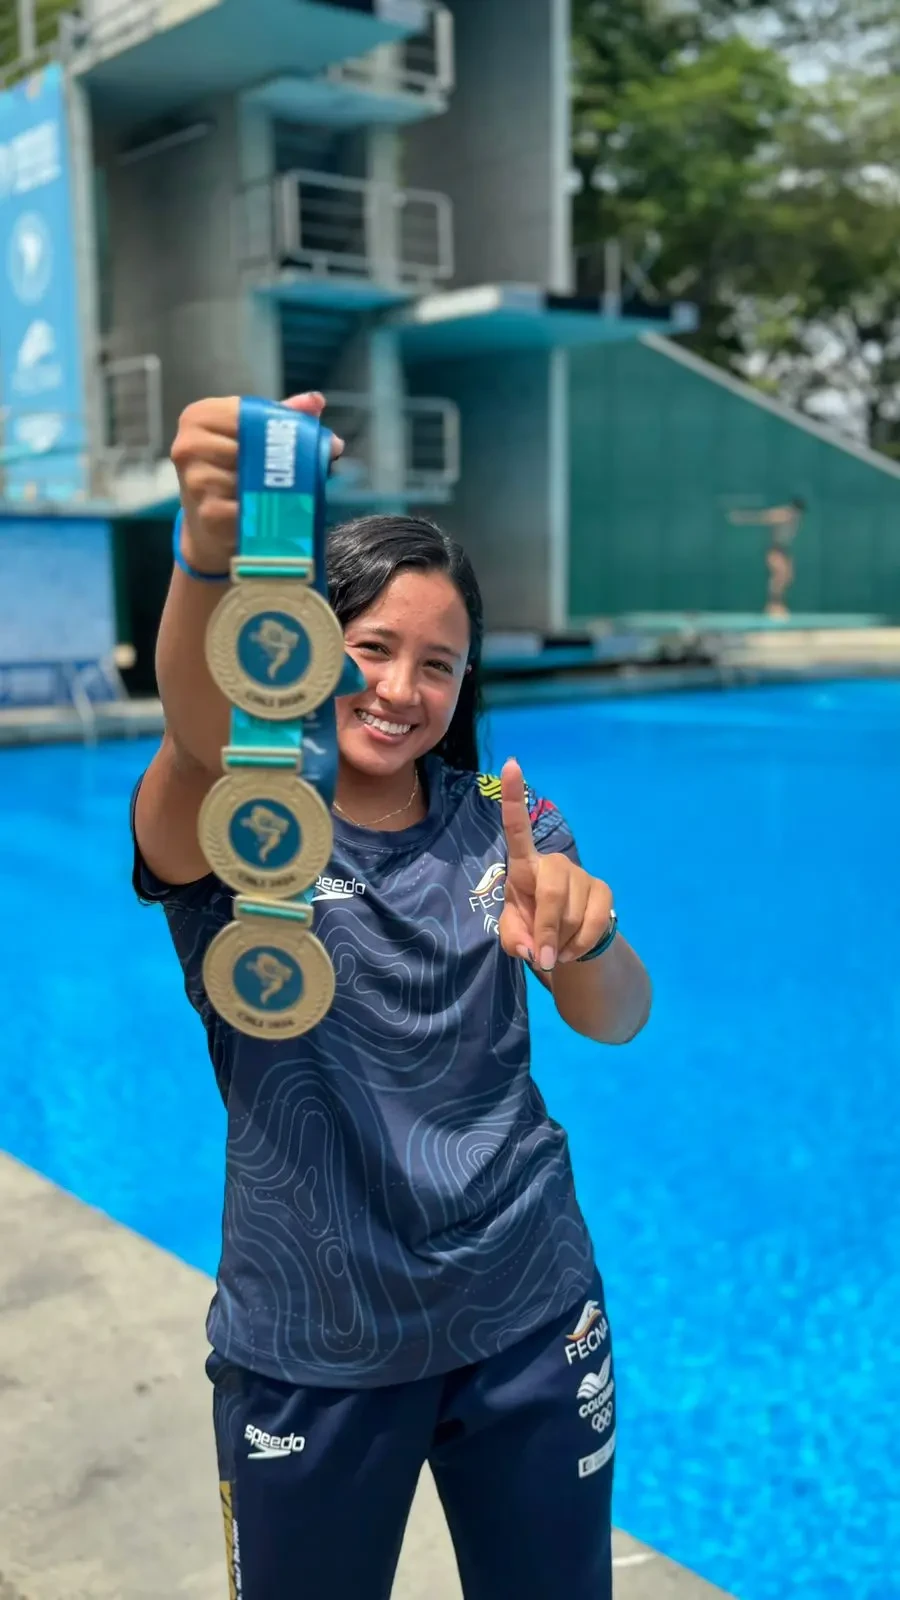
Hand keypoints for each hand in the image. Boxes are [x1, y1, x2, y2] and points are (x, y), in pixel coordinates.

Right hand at [170, 392, 343, 572]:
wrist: (209, 523)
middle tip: (306, 471)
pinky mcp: (207, 513)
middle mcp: (189, 446)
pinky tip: (272, 513)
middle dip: (282, 460)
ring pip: (254, 479)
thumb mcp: (252, 436)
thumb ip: (280, 415)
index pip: (249, 414)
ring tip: (285, 493)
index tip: (299, 442)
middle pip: (253, 447)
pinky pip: (252, 509)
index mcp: (198, 417)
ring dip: (275, 489)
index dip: (278, 429)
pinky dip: (267, 512)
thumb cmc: (233, 470)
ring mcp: (195, 480)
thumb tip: (316, 401)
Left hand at [497, 758, 613, 971]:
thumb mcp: (513, 933)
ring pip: (572, 915)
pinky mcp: (604, 891)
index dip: (513, 799)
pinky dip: (579, 946)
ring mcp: (582, 875)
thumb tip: (533, 948)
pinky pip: (594, 924)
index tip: (511, 765)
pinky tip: (570, 949)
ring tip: (553, 949)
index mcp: (524, 866)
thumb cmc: (531, 926)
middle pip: (550, 893)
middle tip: (542, 958)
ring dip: (560, 943)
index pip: (516, 830)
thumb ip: (514, 940)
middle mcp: (554, 863)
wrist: (567, 941)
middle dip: (546, 930)